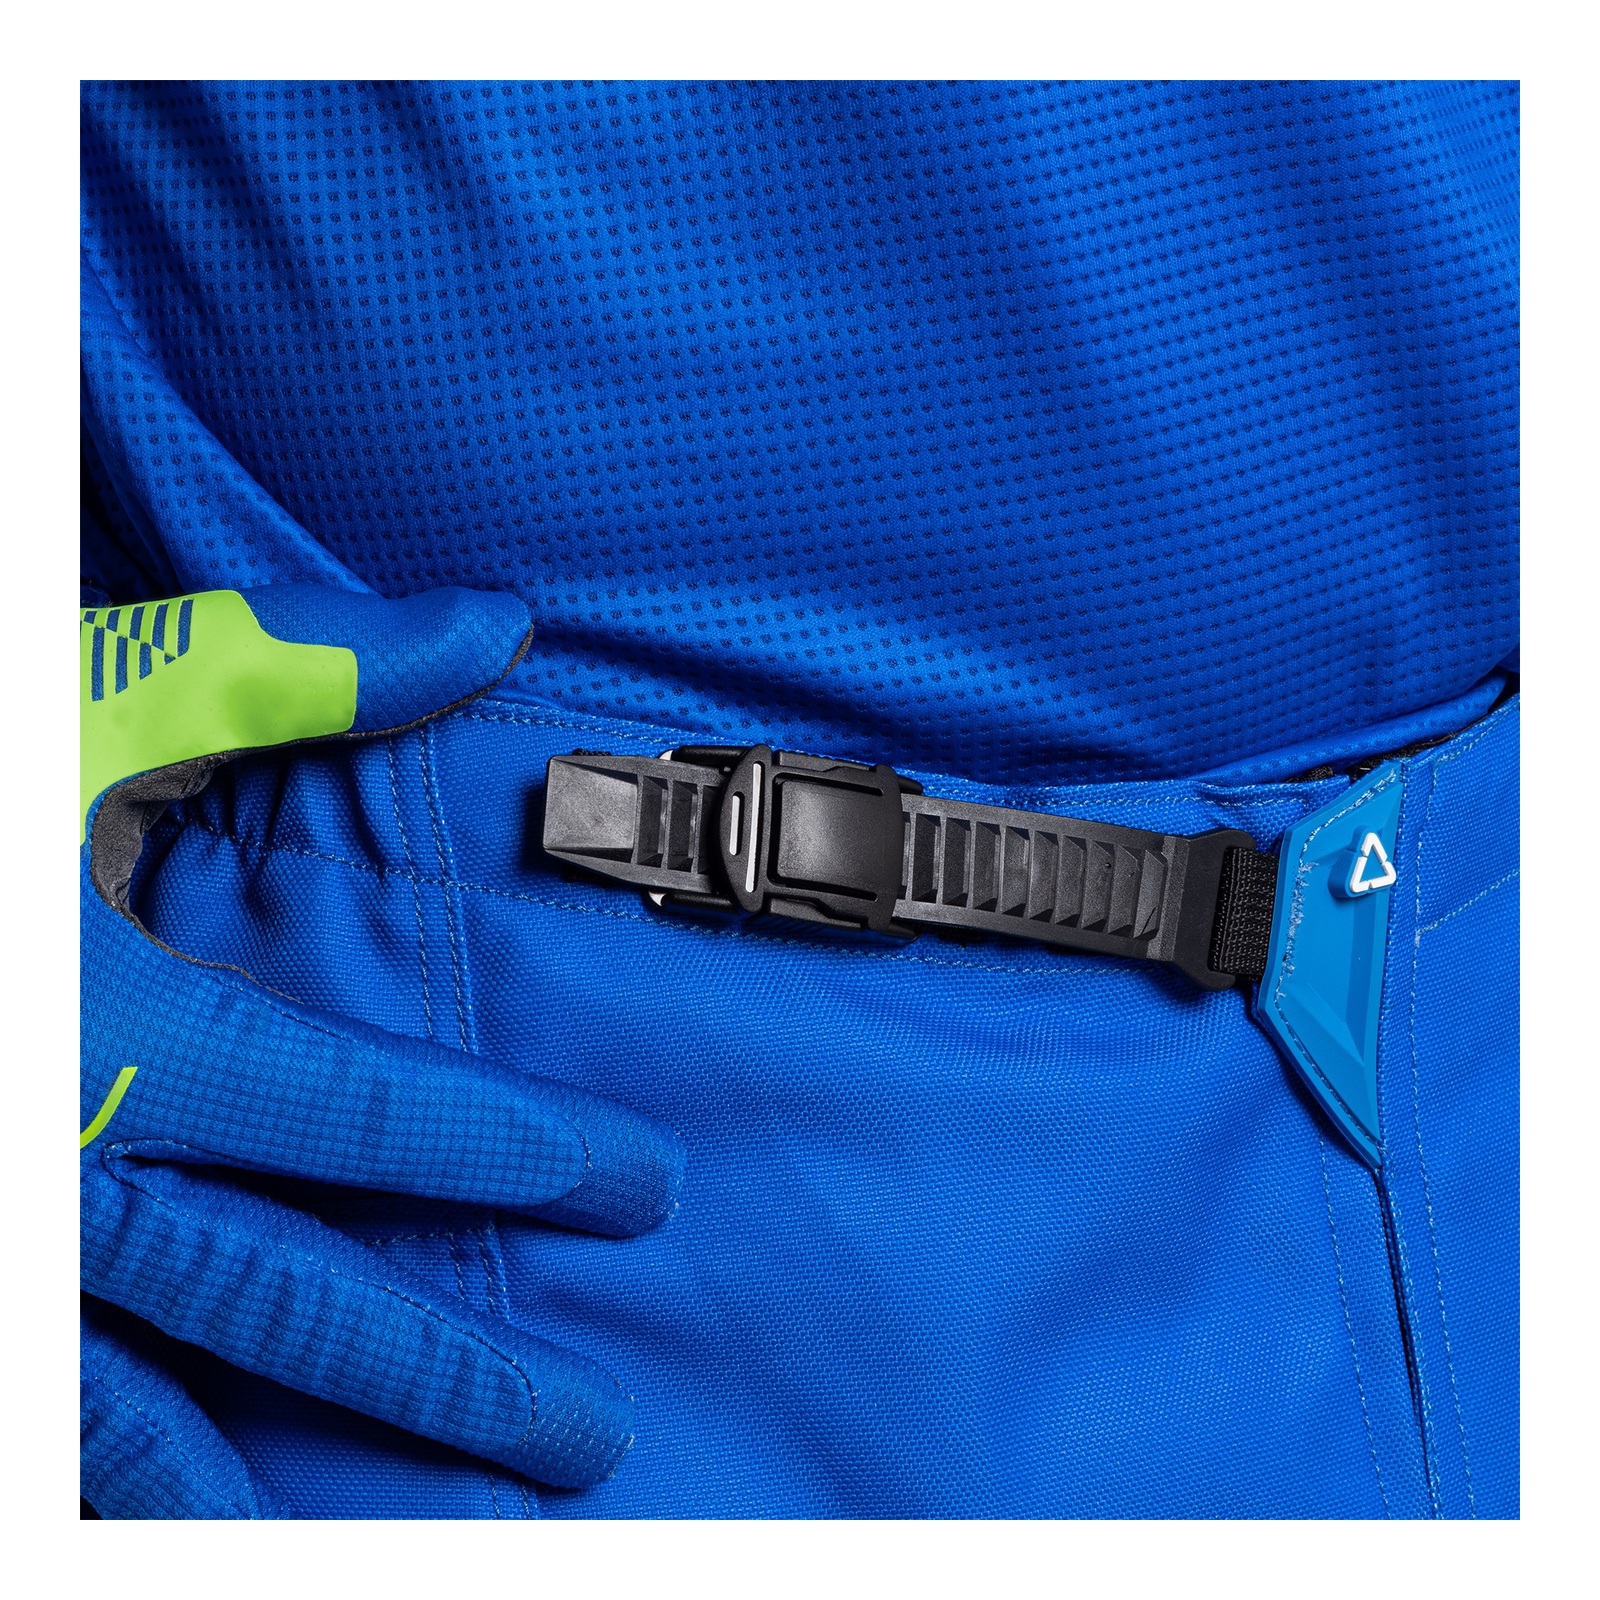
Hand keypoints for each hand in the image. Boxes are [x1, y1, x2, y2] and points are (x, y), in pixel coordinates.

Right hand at [80, 585, 685, 1507]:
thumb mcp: (73, 701)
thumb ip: (289, 668)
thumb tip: (491, 623)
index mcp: (111, 1037)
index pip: (375, 1116)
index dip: (522, 1151)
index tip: (640, 1188)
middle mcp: (48, 1183)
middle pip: (297, 1306)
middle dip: (454, 1376)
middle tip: (588, 1437)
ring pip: (159, 1422)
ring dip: (307, 1489)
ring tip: (446, 1541)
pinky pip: (37, 1439)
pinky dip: (124, 1494)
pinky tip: (217, 1534)